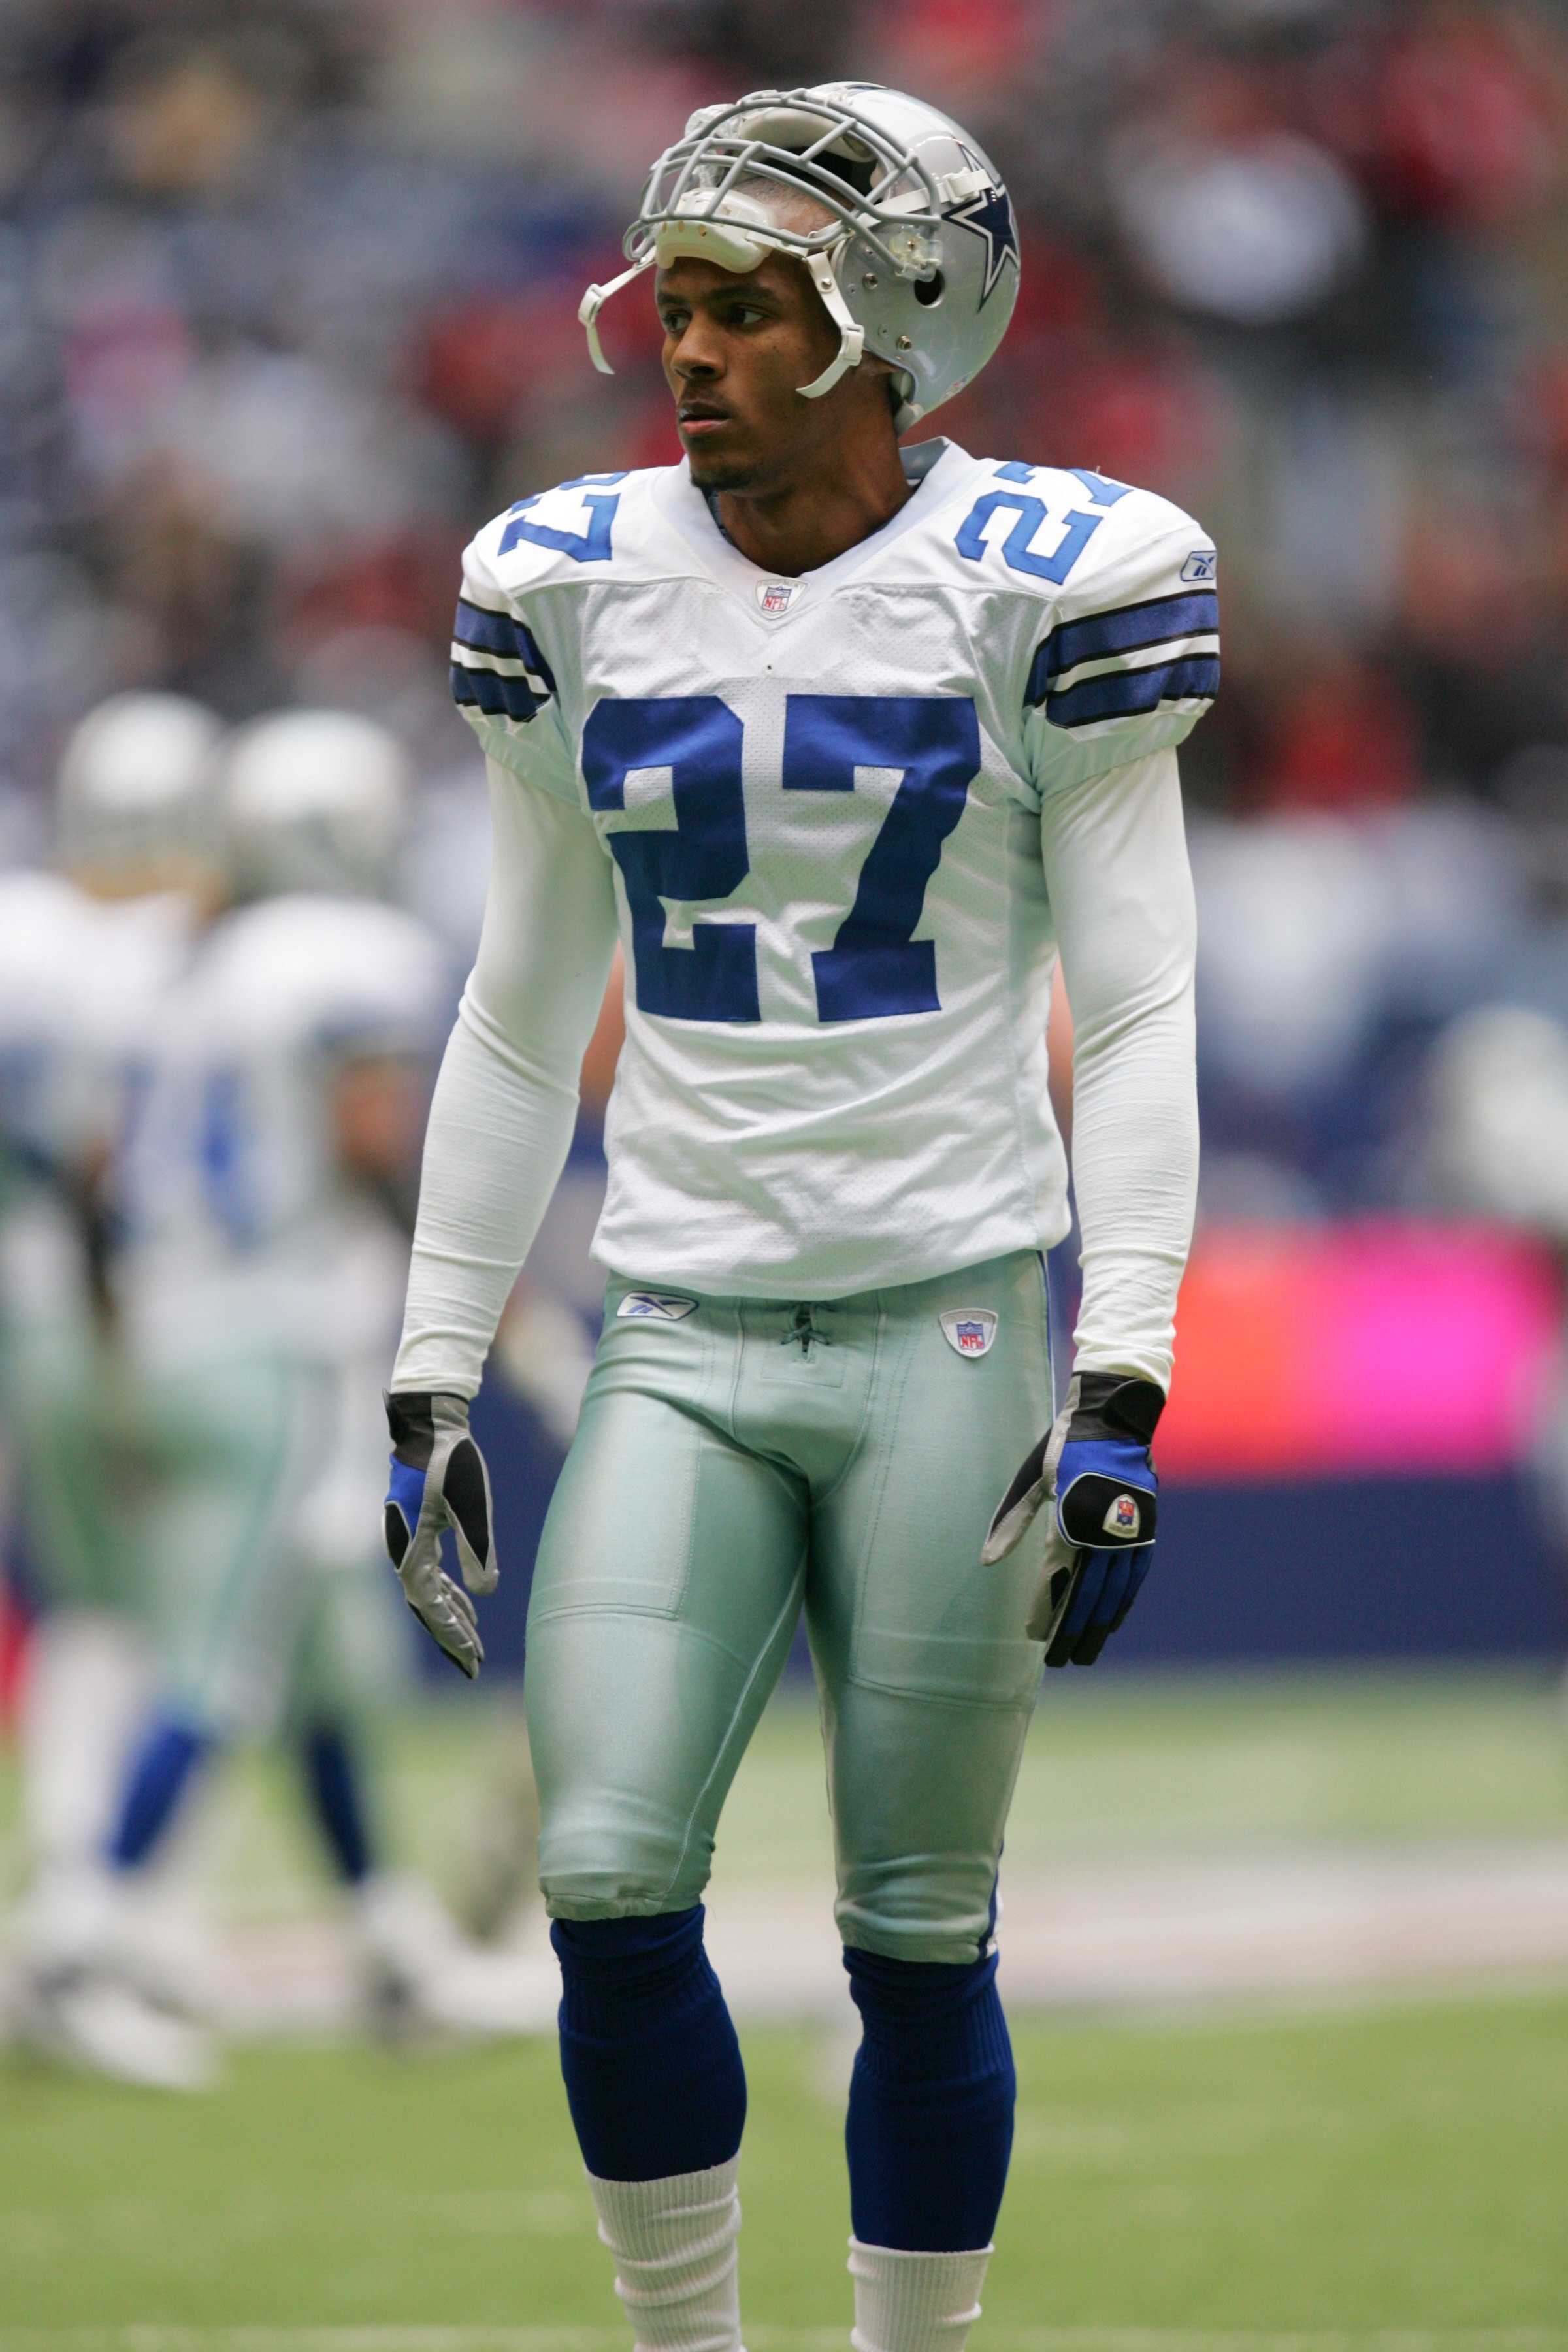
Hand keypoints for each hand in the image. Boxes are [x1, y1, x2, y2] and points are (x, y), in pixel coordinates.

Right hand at [383, 1391, 497, 1677]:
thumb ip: (478, 1548)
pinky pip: (429, 1572)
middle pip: (425, 1606)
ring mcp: (406, 1540)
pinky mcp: (416, 1530)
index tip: (471, 1656)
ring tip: (475, 1644)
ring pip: (427, 1591)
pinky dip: (447, 1593)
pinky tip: (468, 1605)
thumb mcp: (472, 1502)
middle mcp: (401, 1548)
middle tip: (474, 1666)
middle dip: (450, 1636)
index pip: (429, 1603)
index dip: (450, 1632)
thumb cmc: (451, 1459)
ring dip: (450, 1617)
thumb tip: (486, 1593)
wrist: (428, 1422)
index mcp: (411, 1545)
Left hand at [982, 1372, 1162, 1667]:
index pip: (1055, 1579)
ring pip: (1113, 1592)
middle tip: (1060, 1661)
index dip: (1043, 1610)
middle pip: (1086, 1595)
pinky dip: (1123, 1601)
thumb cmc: (1064, 1447)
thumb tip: (986, 1561)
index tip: (1032, 1637)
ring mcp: (1128, 1532)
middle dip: (1072, 1632)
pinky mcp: (1144, 1528)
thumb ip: (1010, 1521)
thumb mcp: (1032, 1479)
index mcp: (1071, 1519)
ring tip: (1087, 1653)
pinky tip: (1113, 1622)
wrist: (1115, 1418)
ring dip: (1099, 1625)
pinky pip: (1134, 1576)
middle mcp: (1102, 1532)